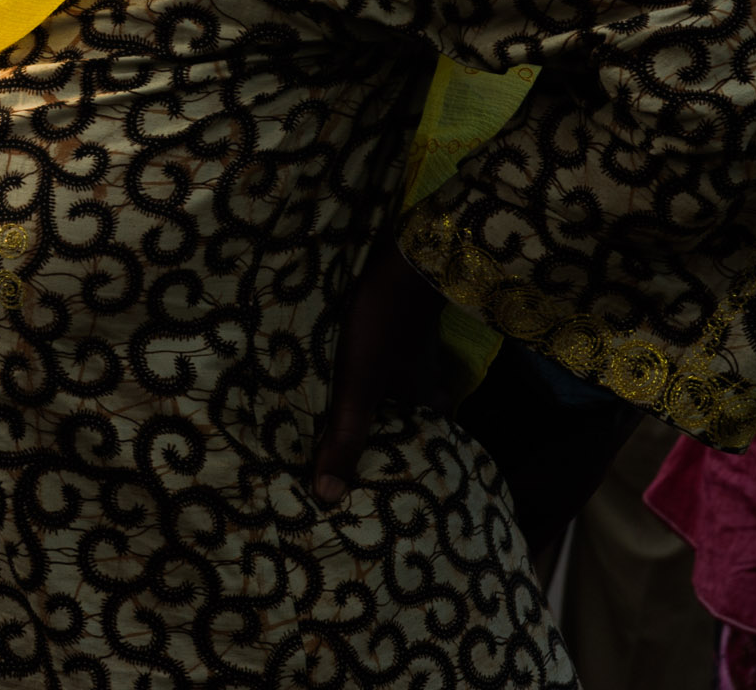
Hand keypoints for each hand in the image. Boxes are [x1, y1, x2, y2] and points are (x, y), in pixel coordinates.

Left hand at [312, 220, 456, 505]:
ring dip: (373, 405)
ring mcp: (414, 353)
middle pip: (408, 422)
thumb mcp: (357, 388)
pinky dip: (365, 376)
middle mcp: (428, 383)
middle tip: (356, 461)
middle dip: (384, 438)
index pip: (424, 451)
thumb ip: (344, 438)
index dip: (405, 470)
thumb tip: (326, 498)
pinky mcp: (396, 328)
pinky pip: (382, 364)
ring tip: (339, 425)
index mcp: (429, 405)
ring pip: (394, 392)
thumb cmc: (382, 327)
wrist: (400, 257)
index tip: (383, 492)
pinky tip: (340, 375)